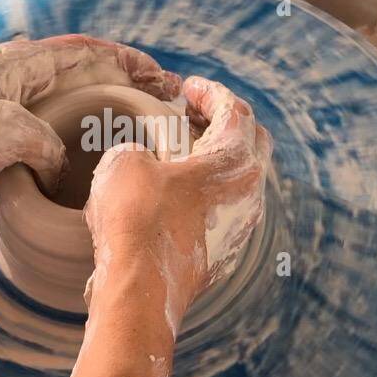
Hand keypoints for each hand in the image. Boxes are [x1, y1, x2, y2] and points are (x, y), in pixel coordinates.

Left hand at [0, 35, 180, 215]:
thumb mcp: (8, 131)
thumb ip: (48, 144)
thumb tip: (60, 169)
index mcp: (18, 66)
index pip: (84, 52)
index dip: (124, 59)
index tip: (156, 73)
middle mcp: (18, 84)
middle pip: (84, 76)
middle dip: (123, 84)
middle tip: (160, 100)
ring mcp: (12, 114)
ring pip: (70, 109)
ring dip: (103, 115)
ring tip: (138, 130)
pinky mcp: (4, 145)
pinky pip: (51, 140)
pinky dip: (77, 146)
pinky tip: (95, 162)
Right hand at [84, 76, 271, 332]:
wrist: (141, 288)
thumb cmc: (136, 220)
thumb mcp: (124, 162)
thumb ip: (139, 148)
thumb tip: (144, 161)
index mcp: (235, 161)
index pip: (235, 111)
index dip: (210, 93)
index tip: (188, 88)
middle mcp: (250, 193)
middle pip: (252, 143)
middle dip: (225, 122)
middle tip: (194, 115)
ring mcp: (242, 227)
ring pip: (242, 181)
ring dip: (216, 161)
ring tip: (183, 153)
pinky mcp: (226, 254)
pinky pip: (226, 212)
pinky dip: (208, 194)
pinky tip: (179, 195)